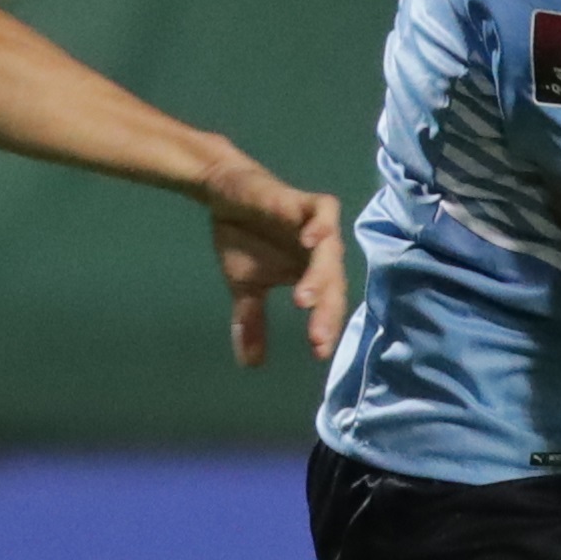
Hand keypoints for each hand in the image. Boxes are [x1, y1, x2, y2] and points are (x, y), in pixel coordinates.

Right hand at [199, 154, 347, 366]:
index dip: (325, 328)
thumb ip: (252, 321)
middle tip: (316, 338)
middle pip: (334, 285)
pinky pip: (324, 212)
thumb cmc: (244, 239)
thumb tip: (250, 364)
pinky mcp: (306, 202)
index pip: (328, 306)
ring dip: (320, 276)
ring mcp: (316, 226)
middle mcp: (321, 254)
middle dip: (327, 313)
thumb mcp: (245, 287)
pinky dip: (321, 226)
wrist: (226, 195)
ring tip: (304, 300)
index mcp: (313, 275)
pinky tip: (309, 241)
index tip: (318, 353)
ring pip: (330, 253)